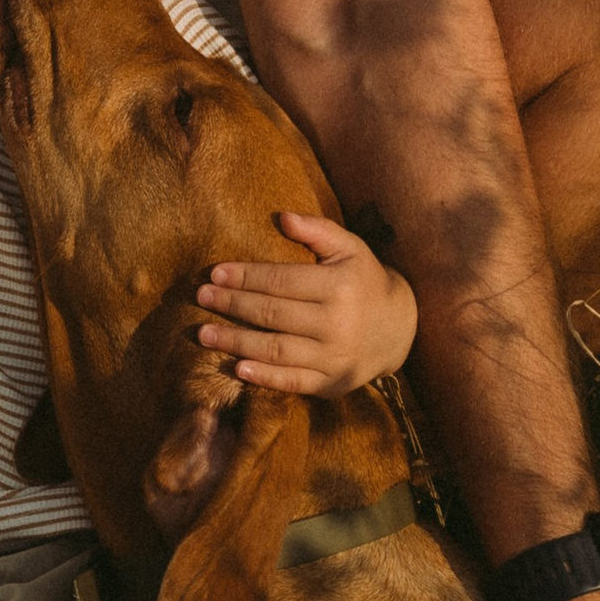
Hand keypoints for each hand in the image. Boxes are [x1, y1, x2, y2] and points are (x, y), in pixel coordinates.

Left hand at [196, 211, 417, 394]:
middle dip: (232, 306)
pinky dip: (264, 377)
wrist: (398, 329)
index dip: (245, 277)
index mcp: (339, 287)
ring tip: (204, 333)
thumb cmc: (363, 281)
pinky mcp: (332, 383)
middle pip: (273, 314)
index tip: (214, 274)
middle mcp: (337, 324)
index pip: (281, 281)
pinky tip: (237, 368)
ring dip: (236, 342)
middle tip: (200, 297)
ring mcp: (335, 357)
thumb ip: (318, 231)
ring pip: (277, 350)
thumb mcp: (350, 248)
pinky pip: (293, 381)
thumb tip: (283, 217)